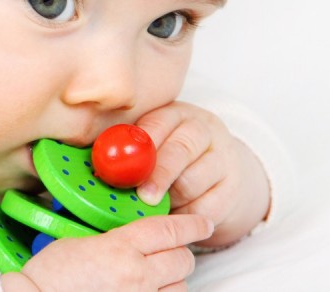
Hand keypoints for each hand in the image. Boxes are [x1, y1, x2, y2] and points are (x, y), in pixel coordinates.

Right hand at [1, 214, 212, 290]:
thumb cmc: (46, 278)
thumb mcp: (78, 242)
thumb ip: (112, 238)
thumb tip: (132, 237)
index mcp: (119, 248)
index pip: (168, 229)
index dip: (191, 224)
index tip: (202, 223)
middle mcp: (136, 276)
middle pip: (182, 259)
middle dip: (179, 254)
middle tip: (169, 253)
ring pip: (179, 287)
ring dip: (171, 281)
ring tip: (152, 279)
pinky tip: (147, 291)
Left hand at [134, 101, 269, 247]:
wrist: (221, 171)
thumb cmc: (172, 155)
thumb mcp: (154, 142)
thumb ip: (129, 148)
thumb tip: (96, 165)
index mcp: (176, 114)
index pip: (157, 125)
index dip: (138, 149)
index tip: (121, 170)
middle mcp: (203, 130)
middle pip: (180, 150)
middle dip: (158, 175)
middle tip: (142, 195)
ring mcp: (223, 157)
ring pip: (192, 181)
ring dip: (170, 199)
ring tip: (156, 205)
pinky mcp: (233, 188)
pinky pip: (206, 207)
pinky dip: (186, 214)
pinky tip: (176, 212)